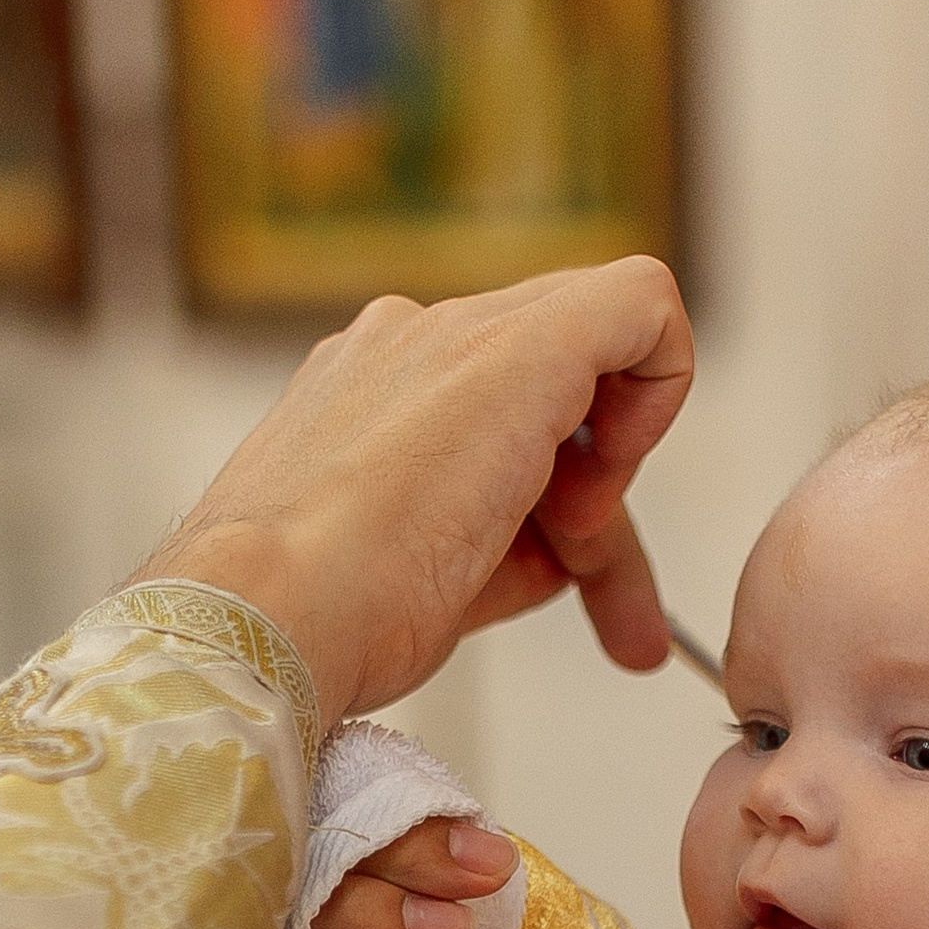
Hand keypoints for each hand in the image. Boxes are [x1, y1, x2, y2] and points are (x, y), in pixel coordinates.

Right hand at [139, 261, 692, 729]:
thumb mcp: (423, 584)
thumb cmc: (322, 624)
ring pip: (594, 369)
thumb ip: (498, 553)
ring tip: (595, 585)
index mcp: (372, 389)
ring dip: (614, 494)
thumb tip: (562, 562)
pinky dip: (665, 388)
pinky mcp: (522, 344)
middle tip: (608, 608)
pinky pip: (643, 305)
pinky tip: (608, 489)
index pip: (503, 418)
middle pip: (555, 398)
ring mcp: (456, 332)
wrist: (264, 616)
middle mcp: (412, 341)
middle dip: (599, 508)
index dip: (555, 496)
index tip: (555, 570)